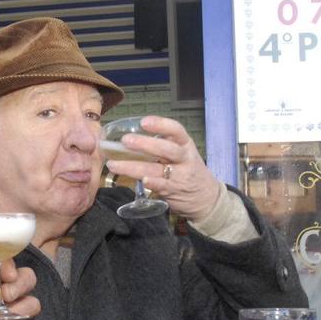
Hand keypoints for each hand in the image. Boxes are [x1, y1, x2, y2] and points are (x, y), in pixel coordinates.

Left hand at [105, 115, 222, 220]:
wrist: (206, 197)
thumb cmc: (187, 170)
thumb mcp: (181, 153)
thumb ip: (162, 145)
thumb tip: (129, 138)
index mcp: (185, 144)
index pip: (176, 130)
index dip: (160, 124)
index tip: (143, 122)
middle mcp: (184, 158)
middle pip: (166, 149)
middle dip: (145, 144)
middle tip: (125, 141)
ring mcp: (180, 175)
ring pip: (157, 169)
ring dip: (134, 167)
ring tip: (114, 165)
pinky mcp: (174, 191)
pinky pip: (162, 186)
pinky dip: (153, 183)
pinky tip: (142, 180)